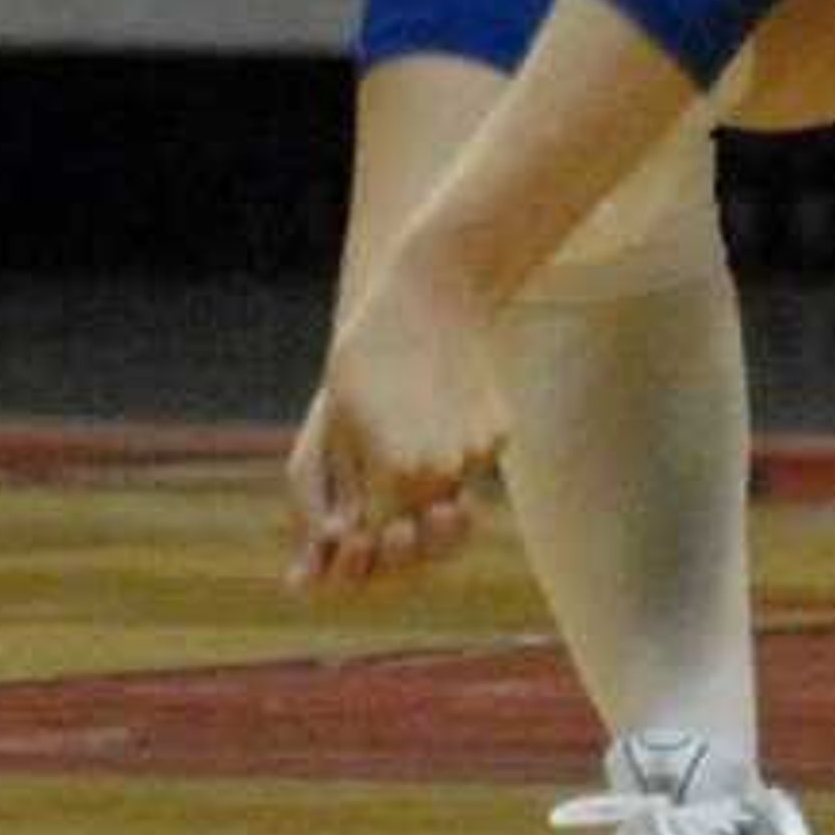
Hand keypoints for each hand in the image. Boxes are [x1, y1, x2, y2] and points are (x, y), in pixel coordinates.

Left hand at [286, 247, 505, 597]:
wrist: (435, 292)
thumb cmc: (367, 355)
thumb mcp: (337, 424)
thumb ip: (337, 491)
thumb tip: (334, 543)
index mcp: (396, 470)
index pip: (374, 535)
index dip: (356, 538)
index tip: (346, 523)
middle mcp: (443, 469)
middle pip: (414, 524)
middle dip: (394, 518)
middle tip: (379, 484)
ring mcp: (477, 450)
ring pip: (445, 495)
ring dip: (423, 486)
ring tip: (406, 432)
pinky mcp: (499, 431)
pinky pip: (469, 464)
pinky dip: (450, 456)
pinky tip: (437, 410)